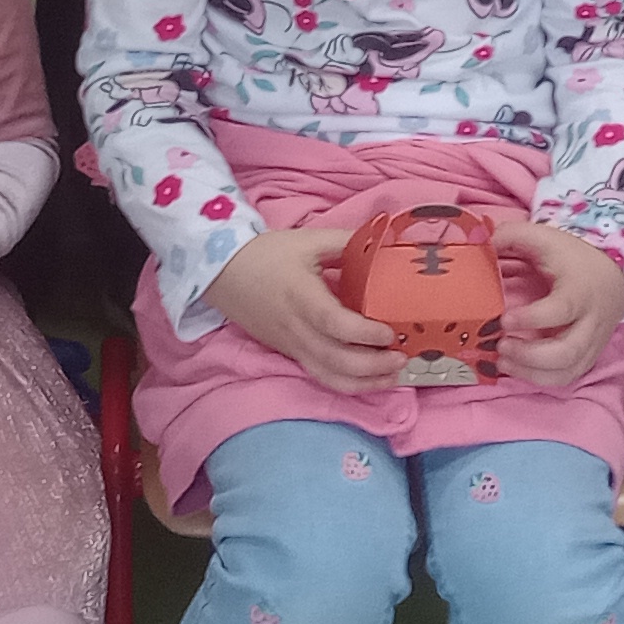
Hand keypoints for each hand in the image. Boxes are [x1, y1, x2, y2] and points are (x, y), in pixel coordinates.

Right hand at [202, 227, 405, 391]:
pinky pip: (319, 375)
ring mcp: (292, 345)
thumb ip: (346, 241)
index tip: (390, 333)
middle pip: (335, 359)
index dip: (364, 333)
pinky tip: (369, 380)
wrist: (222, 272)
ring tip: (393, 376)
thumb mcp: (307, 240)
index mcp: (301, 296)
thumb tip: (384, 241)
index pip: (334, 323)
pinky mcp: (289, 353)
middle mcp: (296, 328)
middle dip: (372, 366)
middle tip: (401, 358)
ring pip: (328, 376)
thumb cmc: (266, 254)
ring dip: (364, 383)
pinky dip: (347, 383)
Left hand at [493, 217, 623, 387]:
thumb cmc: (573, 257)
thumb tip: (480, 243)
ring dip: (532, 373)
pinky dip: (541, 379)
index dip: (532, 318)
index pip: (561, 310)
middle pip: (567, 351)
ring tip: (503, 361)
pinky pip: (568, 378)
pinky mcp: (589, 357)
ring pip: (568, 372)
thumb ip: (512, 236)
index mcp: (579, 291)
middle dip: (530, 356)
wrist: (614, 273)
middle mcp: (590, 322)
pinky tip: (518, 368)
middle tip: (501, 345)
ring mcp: (592, 344)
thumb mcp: (545, 238)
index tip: (504, 319)